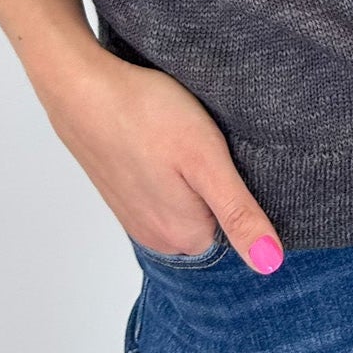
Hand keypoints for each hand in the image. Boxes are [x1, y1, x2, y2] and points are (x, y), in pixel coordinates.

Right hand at [35, 45, 285, 274]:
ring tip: (179, 138)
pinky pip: (159, 190)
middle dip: (214, 183)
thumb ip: (238, 213)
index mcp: (183, 236)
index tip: (226, 157)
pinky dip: (165, 168)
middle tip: (203, 143)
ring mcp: (134, 215)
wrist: (82, 88)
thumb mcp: (207, 160)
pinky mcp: (120, 192)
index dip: (239, 187)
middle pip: (210, 216)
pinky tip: (160, 139)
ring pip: (184, 202)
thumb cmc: (148, 115)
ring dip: (189, 175)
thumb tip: (270, 264)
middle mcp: (156, 236)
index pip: (236, 225)